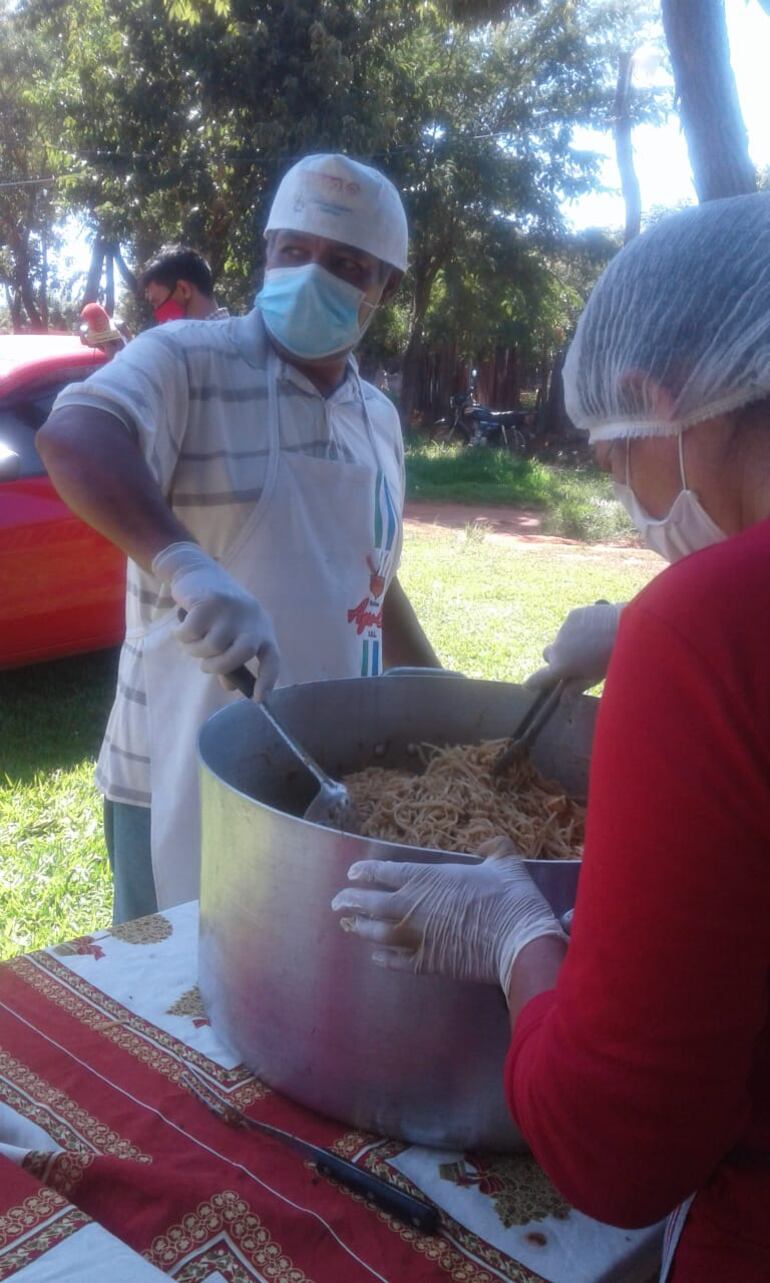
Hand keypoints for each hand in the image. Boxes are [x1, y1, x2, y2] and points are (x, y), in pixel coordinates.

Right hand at [152, 542, 279, 698]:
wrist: (197, 570)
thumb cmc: (215, 611)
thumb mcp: (228, 633)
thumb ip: (230, 660)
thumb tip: (230, 686)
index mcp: (262, 628)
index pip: (272, 658)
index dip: (267, 680)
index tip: (258, 699)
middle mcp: (251, 618)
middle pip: (239, 655)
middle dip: (217, 666)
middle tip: (205, 665)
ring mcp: (231, 609)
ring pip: (210, 647)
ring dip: (194, 649)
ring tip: (191, 639)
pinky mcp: (208, 601)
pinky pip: (190, 634)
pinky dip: (181, 635)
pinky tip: (181, 627)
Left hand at [331, 837, 566, 993]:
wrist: (518, 942)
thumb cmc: (511, 898)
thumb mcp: (506, 863)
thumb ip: (494, 848)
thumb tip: (489, 843)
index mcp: (427, 878)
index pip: (384, 872)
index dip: (365, 873)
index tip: (353, 874)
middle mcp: (412, 907)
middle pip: (371, 903)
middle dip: (350, 901)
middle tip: (337, 903)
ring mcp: (417, 937)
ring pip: (377, 933)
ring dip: (361, 928)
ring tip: (349, 926)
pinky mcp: (427, 964)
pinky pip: (395, 961)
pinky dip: (383, 958)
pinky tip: (376, 956)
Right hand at [526, 602, 622, 691]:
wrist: (629, 629)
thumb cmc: (612, 659)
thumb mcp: (594, 678)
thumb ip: (576, 688)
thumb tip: (564, 699)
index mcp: (561, 666)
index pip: (539, 677)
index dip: (533, 683)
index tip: (528, 686)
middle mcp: (557, 647)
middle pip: (548, 655)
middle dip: (556, 659)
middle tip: (575, 662)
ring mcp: (564, 629)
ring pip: (561, 639)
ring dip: (570, 642)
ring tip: (592, 643)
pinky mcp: (572, 615)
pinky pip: (571, 625)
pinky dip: (578, 629)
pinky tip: (595, 630)